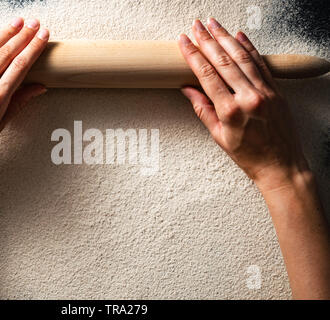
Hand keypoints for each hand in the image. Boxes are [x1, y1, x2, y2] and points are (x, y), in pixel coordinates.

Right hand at [178, 18, 308, 186]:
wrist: (281, 165)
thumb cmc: (249, 155)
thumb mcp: (219, 136)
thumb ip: (203, 110)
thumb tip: (188, 90)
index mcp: (231, 111)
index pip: (207, 75)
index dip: (194, 56)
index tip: (185, 43)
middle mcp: (249, 97)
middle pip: (224, 61)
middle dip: (208, 40)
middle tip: (196, 26)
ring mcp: (265, 91)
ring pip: (243, 57)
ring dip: (226, 38)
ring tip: (214, 25)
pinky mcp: (276, 90)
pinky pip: (261, 63)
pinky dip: (249, 48)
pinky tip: (239, 36)